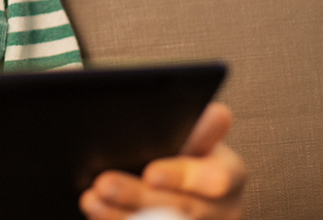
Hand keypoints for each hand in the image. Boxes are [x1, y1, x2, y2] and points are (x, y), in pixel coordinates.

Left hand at [79, 102, 246, 219]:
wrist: (184, 185)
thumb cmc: (189, 153)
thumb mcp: (198, 138)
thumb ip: (202, 128)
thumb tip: (217, 112)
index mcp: (231, 174)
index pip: (216, 179)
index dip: (181, 177)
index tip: (150, 173)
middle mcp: (223, 209)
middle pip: (180, 208)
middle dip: (138, 196)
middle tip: (103, 183)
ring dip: (122, 214)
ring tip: (91, 199)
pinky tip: (98, 213)